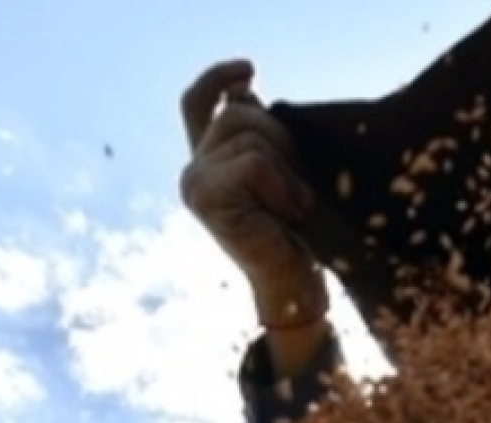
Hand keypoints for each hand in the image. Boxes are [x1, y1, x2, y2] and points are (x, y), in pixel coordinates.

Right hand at [180, 60, 327, 326]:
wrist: (293, 284)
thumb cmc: (297, 232)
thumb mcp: (283, 170)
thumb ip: (261, 133)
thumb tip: (247, 89)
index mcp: (210, 160)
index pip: (198, 102)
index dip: (218, 78)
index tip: (251, 70)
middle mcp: (193, 169)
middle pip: (239, 111)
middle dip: (280, 138)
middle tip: (295, 186)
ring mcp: (193, 181)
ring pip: (248, 134)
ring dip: (286, 168)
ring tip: (293, 206)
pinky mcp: (202, 195)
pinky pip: (253, 162)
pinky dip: (282, 185)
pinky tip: (289, 212)